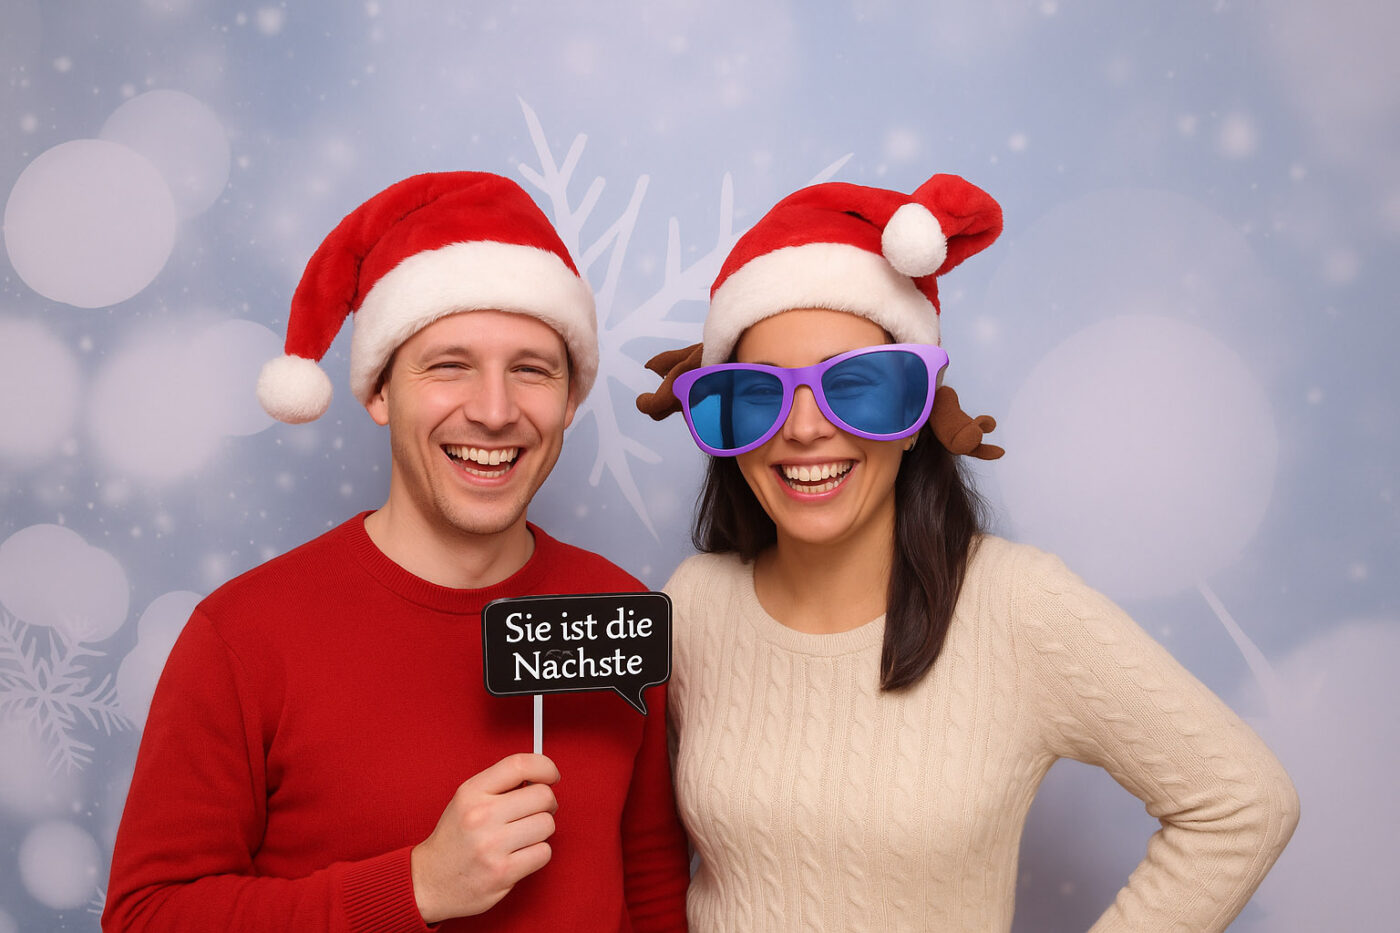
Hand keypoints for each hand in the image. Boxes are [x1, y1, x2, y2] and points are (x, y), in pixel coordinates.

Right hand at [410, 753, 560, 922]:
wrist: (429, 882)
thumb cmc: (455, 839)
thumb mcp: (466, 800)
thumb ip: (499, 785)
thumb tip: (541, 775)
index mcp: (472, 792)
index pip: (520, 764)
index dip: (545, 767)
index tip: (551, 776)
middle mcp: (481, 815)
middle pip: (543, 796)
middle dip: (547, 804)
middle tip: (537, 812)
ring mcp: (492, 845)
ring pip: (547, 824)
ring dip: (541, 831)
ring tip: (524, 835)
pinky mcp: (503, 872)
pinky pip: (544, 852)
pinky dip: (538, 853)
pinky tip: (521, 854)